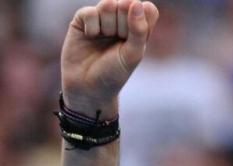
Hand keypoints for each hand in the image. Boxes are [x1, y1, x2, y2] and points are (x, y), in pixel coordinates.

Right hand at [60, 0, 158, 118]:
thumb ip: (139, 30)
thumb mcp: (132, 55)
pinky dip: (92, 25)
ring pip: (108, 4)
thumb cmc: (114, 73)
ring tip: (103, 39)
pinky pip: (90, 11)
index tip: (135, 35)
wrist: (88, 87)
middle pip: (126, 4)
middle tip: (117, 41)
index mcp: (138, 29)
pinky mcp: (82, 20)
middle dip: (122, 24)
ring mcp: (102, 19)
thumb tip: (137, 2)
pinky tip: (89, 36)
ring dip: (108, 24)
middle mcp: (121, 21)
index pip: (147, 9)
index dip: (141, 18)